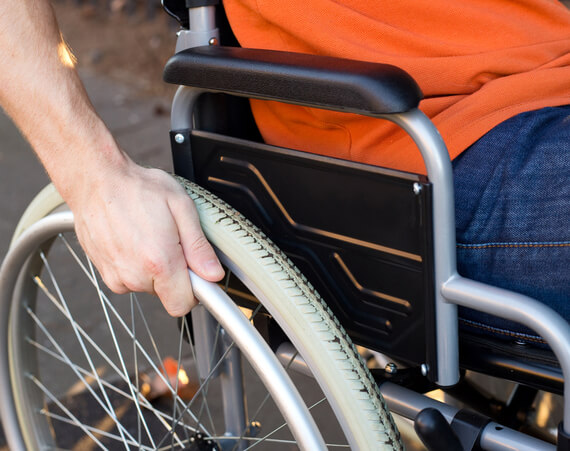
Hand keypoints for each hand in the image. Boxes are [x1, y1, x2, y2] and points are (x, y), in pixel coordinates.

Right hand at [69, 160, 223, 316]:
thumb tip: (213, 274)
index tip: (195, 271)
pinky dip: (136, 265)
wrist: (96, 180)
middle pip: (167, 294)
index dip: (194, 290)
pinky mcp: (104, 274)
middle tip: (170, 241)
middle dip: (174, 273)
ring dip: (154, 268)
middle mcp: (135, 276)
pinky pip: (130, 279)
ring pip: (148, 286)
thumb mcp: (181, 207)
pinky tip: (133, 240)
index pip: (182, 305)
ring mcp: (116, 277)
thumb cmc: (138, 189)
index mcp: (159, 262)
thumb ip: (199, 247)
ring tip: (149, 236)